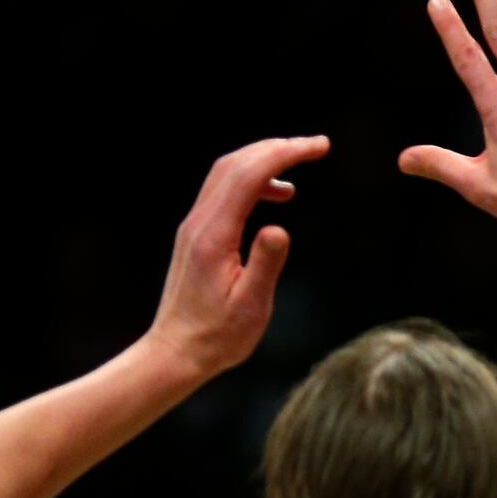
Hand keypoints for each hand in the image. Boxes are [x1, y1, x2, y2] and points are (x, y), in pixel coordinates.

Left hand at [147, 135, 328, 376]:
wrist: (176, 352)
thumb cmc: (217, 336)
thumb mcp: (250, 306)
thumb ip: (265, 264)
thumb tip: (280, 228)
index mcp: (214, 235)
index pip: (249, 176)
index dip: (285, 153)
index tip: (320, 147)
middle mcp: (199, 223)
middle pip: (235, 163)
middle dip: (277, 147)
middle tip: (317, 145)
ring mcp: (194, 226)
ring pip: (227, 173)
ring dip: (264, 159)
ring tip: (301, 164)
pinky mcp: (197, 234)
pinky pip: (225, 191)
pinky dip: (253, 180)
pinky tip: (277, 195)